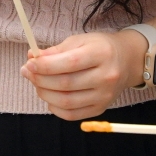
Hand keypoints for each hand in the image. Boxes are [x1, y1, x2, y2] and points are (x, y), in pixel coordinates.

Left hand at [22, 31, 143, 120]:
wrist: (127, 61)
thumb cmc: (100, 48)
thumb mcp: (80, 41)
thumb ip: (55, 51)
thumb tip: (32, 59)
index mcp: (101, 54)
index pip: (69, 63)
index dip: (45, 66)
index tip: (29, 64)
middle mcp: (106, 76)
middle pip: (66, 84)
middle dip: (40, 79)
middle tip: (27, 72)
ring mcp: (104, 95)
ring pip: (66, 101)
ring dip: (45, 94)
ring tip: (37, 84)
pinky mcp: (101, 108)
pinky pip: (72, 114)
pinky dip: (55, 108)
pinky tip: (50, 97)